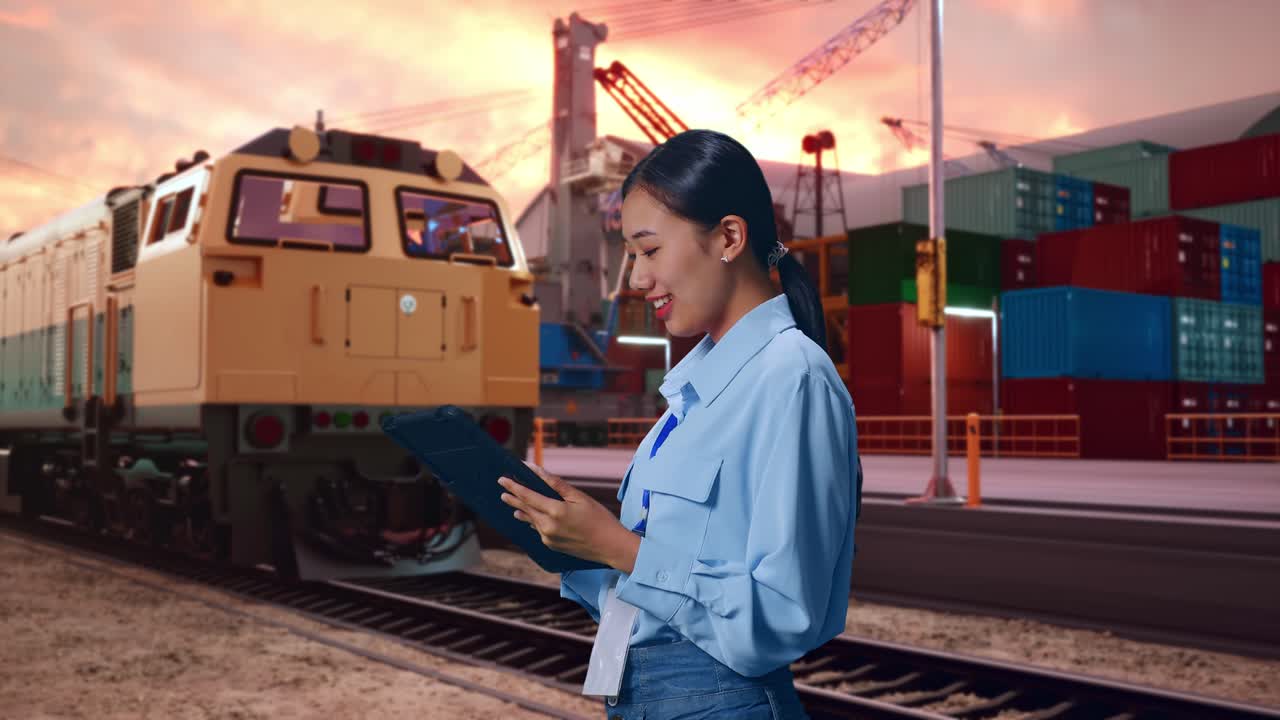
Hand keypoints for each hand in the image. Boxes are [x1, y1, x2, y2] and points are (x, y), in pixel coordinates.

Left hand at [498, 462, 635, 569]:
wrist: (610, 546)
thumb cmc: (599, 518)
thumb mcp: (579, 497)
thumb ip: (556, 484)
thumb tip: (538, 471)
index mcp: (555, 511)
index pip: (528, 496)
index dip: (514, 487)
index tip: (502, 479)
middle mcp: (548, 526)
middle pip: (525, 508)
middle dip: (513, 498)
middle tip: (502, 489)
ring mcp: (548, 538)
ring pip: (531, 520)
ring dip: (521, 510)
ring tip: (511, 503)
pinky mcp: (552, 545)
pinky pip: (538, 529)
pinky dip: (532, 521)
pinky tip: (529, 517)